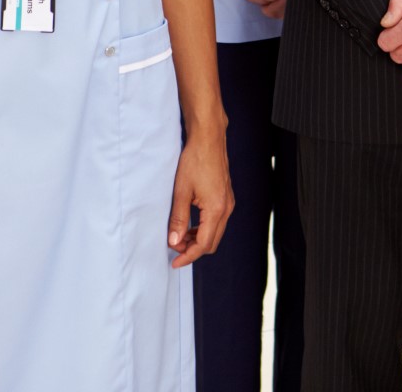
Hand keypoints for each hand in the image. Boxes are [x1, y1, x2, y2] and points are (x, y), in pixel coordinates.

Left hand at [167, 128, 233, 267]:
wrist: (208, 139)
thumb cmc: (195, 161)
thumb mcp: (181, 192)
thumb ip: (179, 219)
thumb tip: (174, 242)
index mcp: (216, 209)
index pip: (204, 244)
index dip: (188, 256)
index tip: (174, 261)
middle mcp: (226, 208)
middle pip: (212, 242)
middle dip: (193, 249)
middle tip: (174, 246)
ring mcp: (228, 202)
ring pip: (215, 232)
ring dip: (198, 238)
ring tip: (179, 235)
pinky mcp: (226, 197)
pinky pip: (217, 221)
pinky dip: (203, 228)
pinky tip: (190, 223)